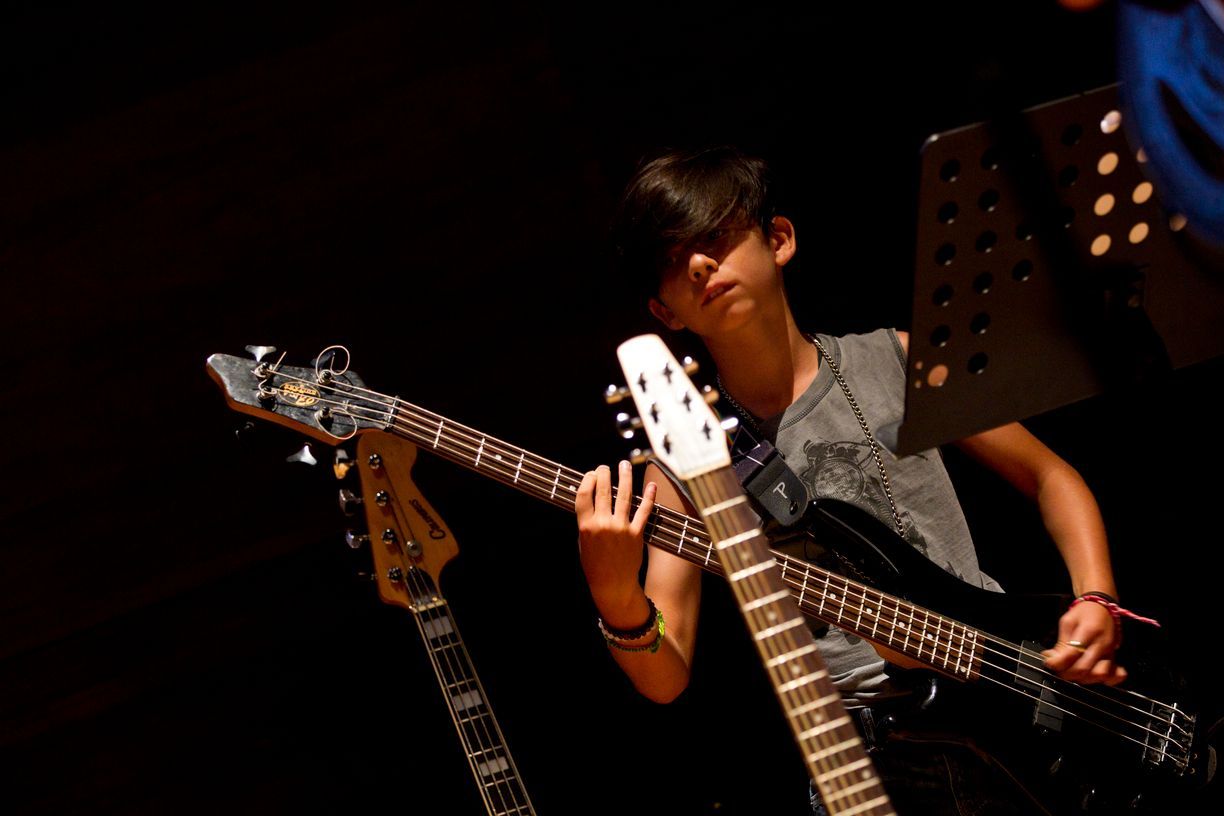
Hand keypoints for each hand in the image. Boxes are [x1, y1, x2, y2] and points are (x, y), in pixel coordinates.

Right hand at [575, 461, 656, 624]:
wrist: (612, 585)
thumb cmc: (595, 564)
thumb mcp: (582, 542)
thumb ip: (586, 521)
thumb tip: (591, 498)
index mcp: (586, 526)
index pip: (584, 494)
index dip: (587, 480)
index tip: (591, 474)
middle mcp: (603, 525)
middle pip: (603, 490)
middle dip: (604, 473)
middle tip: (605, 467)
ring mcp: (621, 528)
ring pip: (624, 495)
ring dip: (625, 477)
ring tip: (624, 465)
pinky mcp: (636, 534)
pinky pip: (644, 511)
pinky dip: (648, 497)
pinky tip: (650, 485)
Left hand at [1041, 598, 1126, 684]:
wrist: (1102, 606)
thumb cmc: (1084, 613)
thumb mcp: (1068, 622)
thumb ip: (1062, 642)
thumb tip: (1052, 659)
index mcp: (1089, 631)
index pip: (1073, 653)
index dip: (1057, 662)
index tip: (1048, 662)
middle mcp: (1102, 644)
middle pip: (1085, 668)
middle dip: (1067, 673)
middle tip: (1058, 670)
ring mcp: (1111, 652)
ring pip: (1100, 675)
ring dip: (1083, 679)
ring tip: (1072, 673)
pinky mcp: (1116, 657)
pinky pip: (1116, 675)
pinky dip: (1105, 681)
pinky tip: (1093, 676)